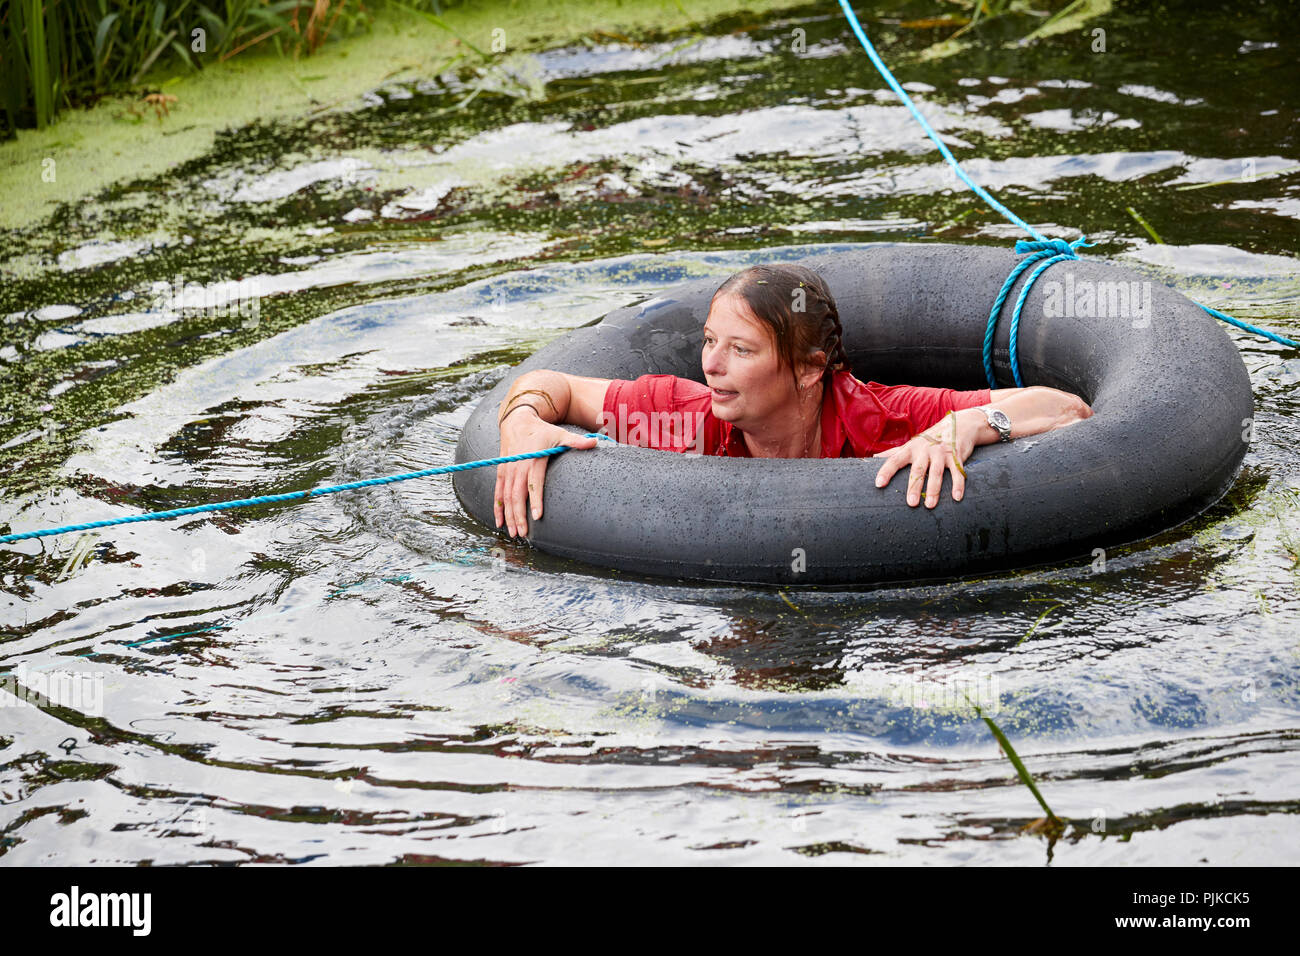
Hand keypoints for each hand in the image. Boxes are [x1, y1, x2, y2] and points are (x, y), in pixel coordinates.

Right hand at [494, 408, 597, 537]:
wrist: (516, 421)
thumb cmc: (541, 430)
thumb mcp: (559, 434)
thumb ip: (576, 441)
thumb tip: (595, 442)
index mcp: (532, 461)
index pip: (534, 483)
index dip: (535, 500)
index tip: (538, 516)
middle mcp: (517, 467)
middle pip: (517, 495)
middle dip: (519, 515)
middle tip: (524, 534)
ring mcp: (507, 470)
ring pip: (506, 497)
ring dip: (509, 516)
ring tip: (514, 533)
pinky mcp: (501, 472)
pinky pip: (497, 492)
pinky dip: (497, 508)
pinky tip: (500, 522)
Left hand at [873, 409, 976, 507]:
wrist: (959, 425)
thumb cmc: (929, 439)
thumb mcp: (911, 445)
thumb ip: (893, 453)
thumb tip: (873, 458)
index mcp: (911, 449)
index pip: (895, 460)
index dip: (886, 471)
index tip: (878, 484)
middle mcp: (925, 450)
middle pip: (917, 469)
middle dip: (914, 486)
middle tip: (911, 503)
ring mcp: (941, 453)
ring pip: (936, 472)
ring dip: (933, 489)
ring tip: (929, 505)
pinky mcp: (956, 456)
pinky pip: (957, 472)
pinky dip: (958, 485)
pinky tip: (956, 498)